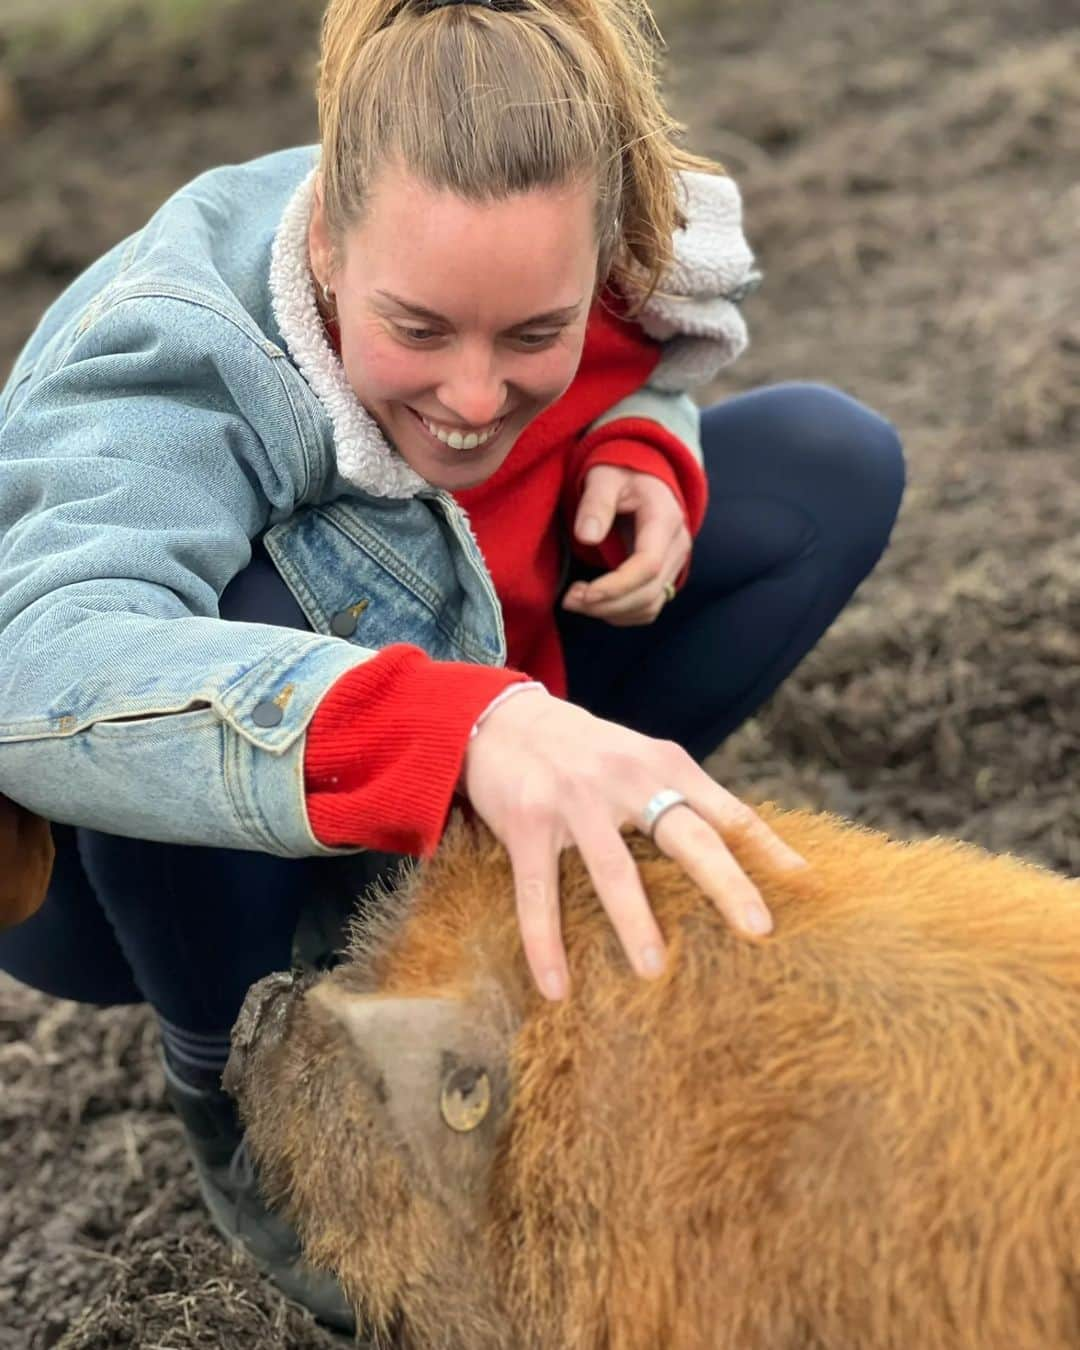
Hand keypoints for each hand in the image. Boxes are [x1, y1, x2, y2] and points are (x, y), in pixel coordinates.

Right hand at [461, 689, 805, 1001]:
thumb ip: (683, 797)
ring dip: (635, 922)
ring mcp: (575, 801)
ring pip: (613, 869)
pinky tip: (556, 987)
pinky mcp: (528, 823)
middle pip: (687, 835)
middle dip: (725, 883)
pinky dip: (545, 944)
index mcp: (664, 764)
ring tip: (654, 971)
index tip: (806, 886)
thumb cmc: (587, 752)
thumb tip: (742, 854)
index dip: (768, 849)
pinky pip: (538, 893)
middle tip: (759, 930)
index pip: (729, 811)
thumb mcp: (641, 759)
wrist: (504, 719)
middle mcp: (626, 778)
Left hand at [562, 464, 691, 625]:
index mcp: (664, 518)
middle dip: (606, 604)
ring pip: (650, 605)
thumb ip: (595, 503)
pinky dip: (622, 614)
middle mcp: (677, 544)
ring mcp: (675, 562)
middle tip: (569, 600)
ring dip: (611, 612)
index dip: (615, 586)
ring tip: (576, 601)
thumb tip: (587, 537)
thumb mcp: (603, 478)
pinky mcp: (667, 575)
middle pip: (649, 592)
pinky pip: (649, 607)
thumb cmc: (620, 474)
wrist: (641, 475)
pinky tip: (596, 604)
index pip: (647, 565)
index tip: (583, 594)